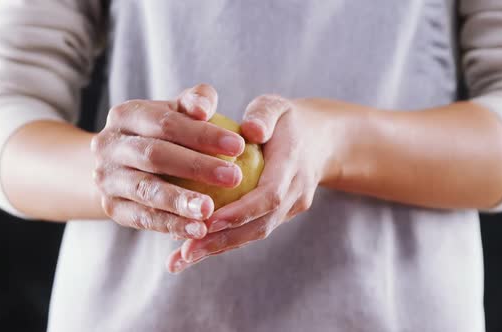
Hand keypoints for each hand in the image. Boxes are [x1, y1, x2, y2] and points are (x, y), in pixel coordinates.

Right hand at [91, 84, 245, 238]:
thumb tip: (204, 109)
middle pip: (154, 155)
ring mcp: (106, 178)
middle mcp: (108, 145)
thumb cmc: (166, 133)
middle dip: (196, 167)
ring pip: (146, 191)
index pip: (166, 123)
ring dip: (180, 202)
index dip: (203, 134)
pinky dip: (172, 225)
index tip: (239, 146)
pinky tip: (199, 230)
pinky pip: (143, 218)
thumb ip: (196, 101)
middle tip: (234, 177)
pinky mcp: (110, 207)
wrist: (124, 165)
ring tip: (211, 210)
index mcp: (125, 115)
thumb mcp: (177, 111)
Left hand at [167, 96, 342, 272]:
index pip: (269, 195)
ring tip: (181, 259)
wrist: (320, 141)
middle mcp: (296, 193)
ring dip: (219, 248)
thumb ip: (264, 114)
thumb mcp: (276, 106)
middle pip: (261, 225)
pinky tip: (193, 250)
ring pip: (255, 234)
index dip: (239, 212)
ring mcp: (291, 208)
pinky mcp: (280, 216)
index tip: (208, 222)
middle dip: (223, 241)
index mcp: (294, 164)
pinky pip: (252, 231)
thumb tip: (250, 130)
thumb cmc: (287, 119)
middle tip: (186, 252)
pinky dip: (224, 242)